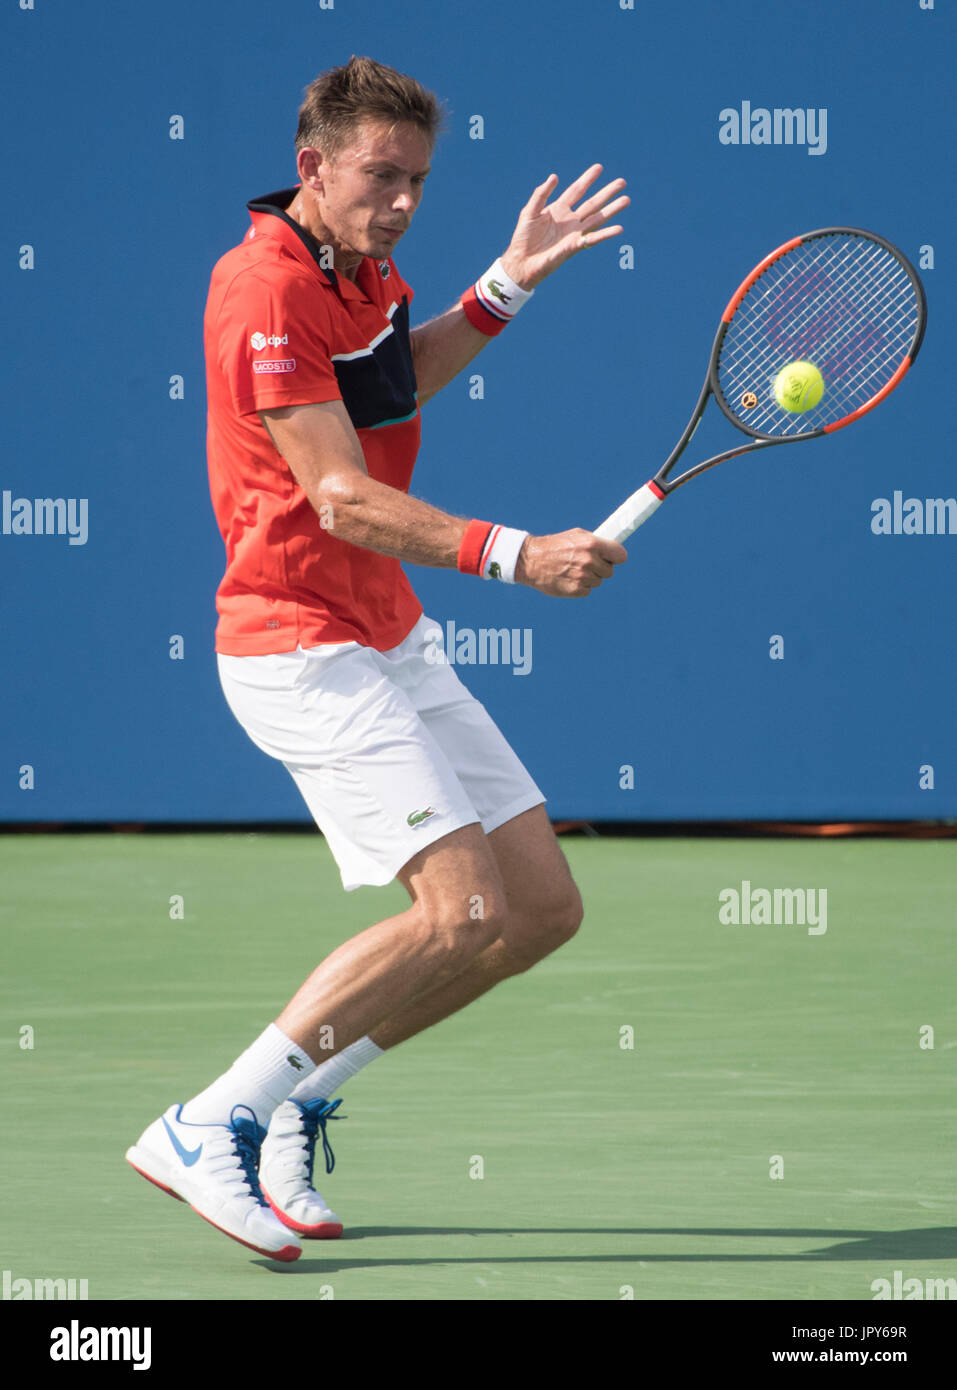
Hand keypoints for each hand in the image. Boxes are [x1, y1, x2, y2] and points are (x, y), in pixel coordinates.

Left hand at [499, 165, 628, 290]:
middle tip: (622, 182)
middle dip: (606, 192)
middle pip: (592, 203)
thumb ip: (541, 194)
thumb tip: (554, 176)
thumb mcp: (530, 211)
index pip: (576, 190)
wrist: (521, 262)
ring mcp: (574, 234)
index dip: (587, 179)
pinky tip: (618, 229)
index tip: (599, 167)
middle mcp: (570, 220)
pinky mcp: (574, 247)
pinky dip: (606, 234)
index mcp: (559, 209)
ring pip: (597, 219)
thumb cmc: (523, 238)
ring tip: (626, 200)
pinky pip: (592, 239)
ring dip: (612, 210)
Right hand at [515, 529, 627, 597]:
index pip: (621, 555)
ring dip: (589, 578)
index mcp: (591, 544)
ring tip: (573, 570)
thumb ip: (595, 542)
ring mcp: (583, 577)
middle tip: (586, 563)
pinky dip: (581, 586)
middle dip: (601, 568)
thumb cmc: (555, 545)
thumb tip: (612, 548)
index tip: (612, 558)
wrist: (531, 560)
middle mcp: (589, 561)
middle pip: (610, 571)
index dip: (616, 557)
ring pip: (598, 581)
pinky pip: (588, 590)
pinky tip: (568, 578)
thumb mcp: (576, 535)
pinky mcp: (576, 590)